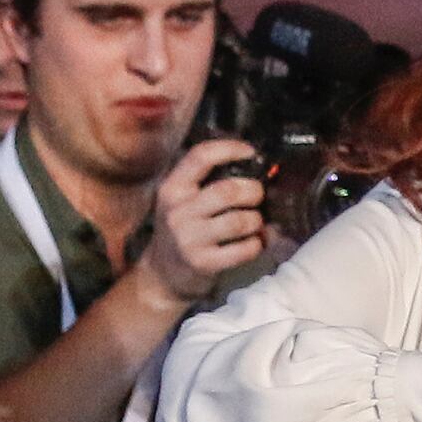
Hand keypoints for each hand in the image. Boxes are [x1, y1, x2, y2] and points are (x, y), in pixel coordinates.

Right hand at [133, 139, 268, 304]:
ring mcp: (189, 238)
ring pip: (240, 220)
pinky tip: (254, 242)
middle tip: (258, 197)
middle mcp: (177, 211)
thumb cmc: (183, 230)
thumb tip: (253, 165)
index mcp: (172, 188)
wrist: (163, 273)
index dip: (230, 149)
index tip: (250, 152)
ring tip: (255, 223)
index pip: (201, 157)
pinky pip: (245, 249)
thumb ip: (207, 182)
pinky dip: (257, 244)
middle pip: (228, 190)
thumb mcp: (182, 201)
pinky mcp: (203, 263)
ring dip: (257, 221)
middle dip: (254, 191)